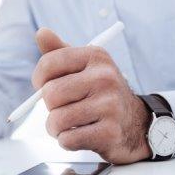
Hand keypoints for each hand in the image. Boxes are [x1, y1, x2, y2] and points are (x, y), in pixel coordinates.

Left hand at [32, 28, 151, 163]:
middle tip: (62, 108)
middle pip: (50, 94)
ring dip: (56, 127)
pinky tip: (80, 135)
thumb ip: (59, 51)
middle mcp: (105, 77)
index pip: (49, 64)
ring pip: (57, 120)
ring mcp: (110, 105)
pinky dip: (66, 141)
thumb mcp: (84, 67)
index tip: (44, 86)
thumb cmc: (100, 93)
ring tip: (70, 124)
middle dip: (49, 107)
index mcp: (96, 56)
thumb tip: (41, 32)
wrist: (136, 124)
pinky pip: (68, 139)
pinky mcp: (110, 132)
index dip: (39, 79)